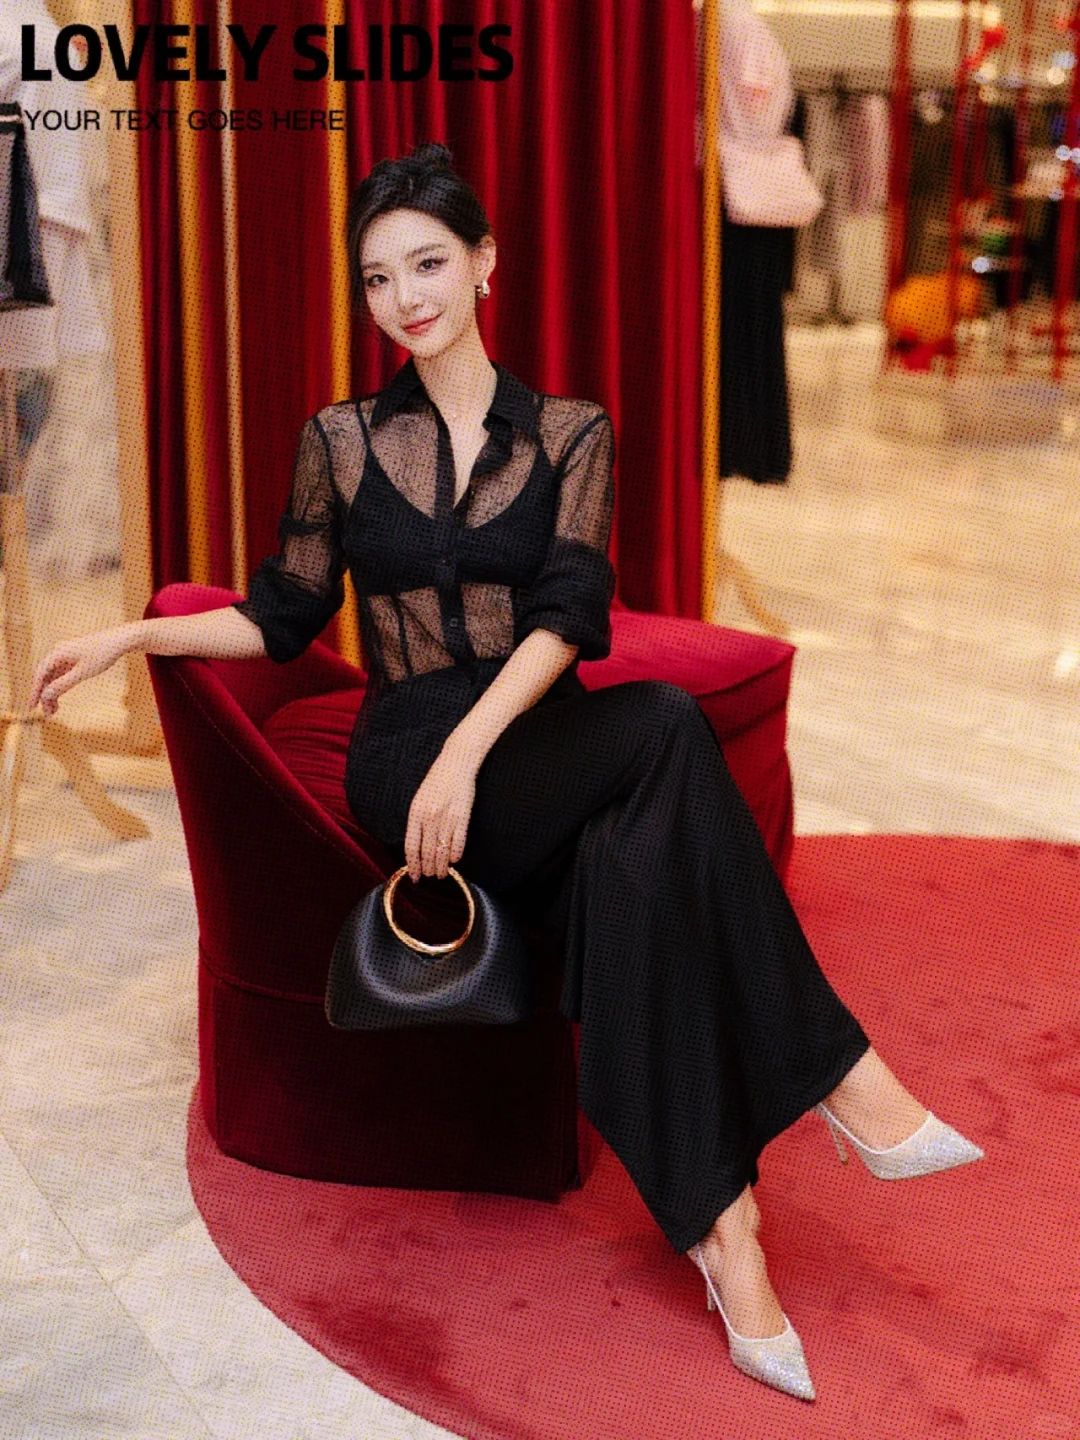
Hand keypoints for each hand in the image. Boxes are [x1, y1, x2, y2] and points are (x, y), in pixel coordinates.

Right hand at [27, 629, 129, 717]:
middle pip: (45, 676)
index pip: (40, 674)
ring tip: (54, 711)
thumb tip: (45, 695)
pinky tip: (59, 698)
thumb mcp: (83, 673)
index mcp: (58, 653)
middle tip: (47, 714)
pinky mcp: (74, 658)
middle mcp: (58, 652)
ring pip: (53, 676)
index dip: (35, 692)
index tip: (31, 707)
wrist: (119, 640)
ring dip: (52, 692)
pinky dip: (60, 686)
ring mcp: (66, 655)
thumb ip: (63, 684)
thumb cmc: (102, 654)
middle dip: (45, 695)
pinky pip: (61, 674)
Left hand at [404, 748, 477, 881]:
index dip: (413, 865)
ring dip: (442, 866)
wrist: (456, 764)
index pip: (411, 846)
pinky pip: (458, 843)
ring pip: (442, 851)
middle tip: (430, 876)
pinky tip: (454, 860)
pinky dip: (456, 855)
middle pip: (427, 852)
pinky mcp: (462, 817)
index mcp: (415, 814)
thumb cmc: (437, 781)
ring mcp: (446, 818)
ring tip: (442, 874)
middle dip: (428, 868)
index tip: (414, 875)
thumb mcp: (419, 799)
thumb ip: (417, 821)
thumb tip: (417, 845)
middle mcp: (429, 818)